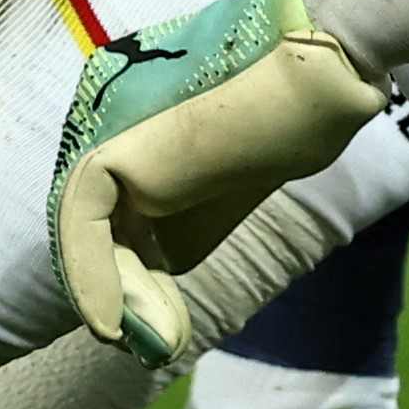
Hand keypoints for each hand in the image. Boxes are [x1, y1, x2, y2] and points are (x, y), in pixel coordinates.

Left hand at [48, 0, 381, 369]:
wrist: (324, 69)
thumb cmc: (299, 114)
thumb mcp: (234, 179)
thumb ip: (191, 217)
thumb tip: (162, 290)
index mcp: (138, 119)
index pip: (118, 206)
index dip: (131, 268)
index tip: (164, 320)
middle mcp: (108, 116)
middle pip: (101, 221)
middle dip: (126, 288)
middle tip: (164, 340)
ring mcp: (103, 128)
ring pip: (91, 231)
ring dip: (122, 296)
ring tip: (164, 340)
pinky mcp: (109, 149)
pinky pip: (83, 225)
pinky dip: (96, 281)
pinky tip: (115, 328)